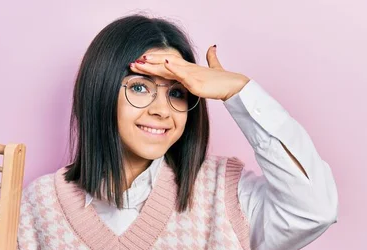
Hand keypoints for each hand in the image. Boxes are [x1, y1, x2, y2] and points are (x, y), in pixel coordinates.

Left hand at [129, 45, 249, 101]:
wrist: (234, 85)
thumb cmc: (223, 80)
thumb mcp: (214, 69)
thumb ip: (212, 58)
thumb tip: (213, 47)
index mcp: (189, 69)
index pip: (166, 65)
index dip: (152, 64)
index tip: (139, 64)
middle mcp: (188, 69)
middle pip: (164, 65)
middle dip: (147, 65)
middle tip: (132, 64)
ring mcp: (192, 74)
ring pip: (170, 68)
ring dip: (155, 64)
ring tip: (142, 61)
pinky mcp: (197, 82)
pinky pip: (184, 74)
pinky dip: (174, 68)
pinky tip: (165, 63)